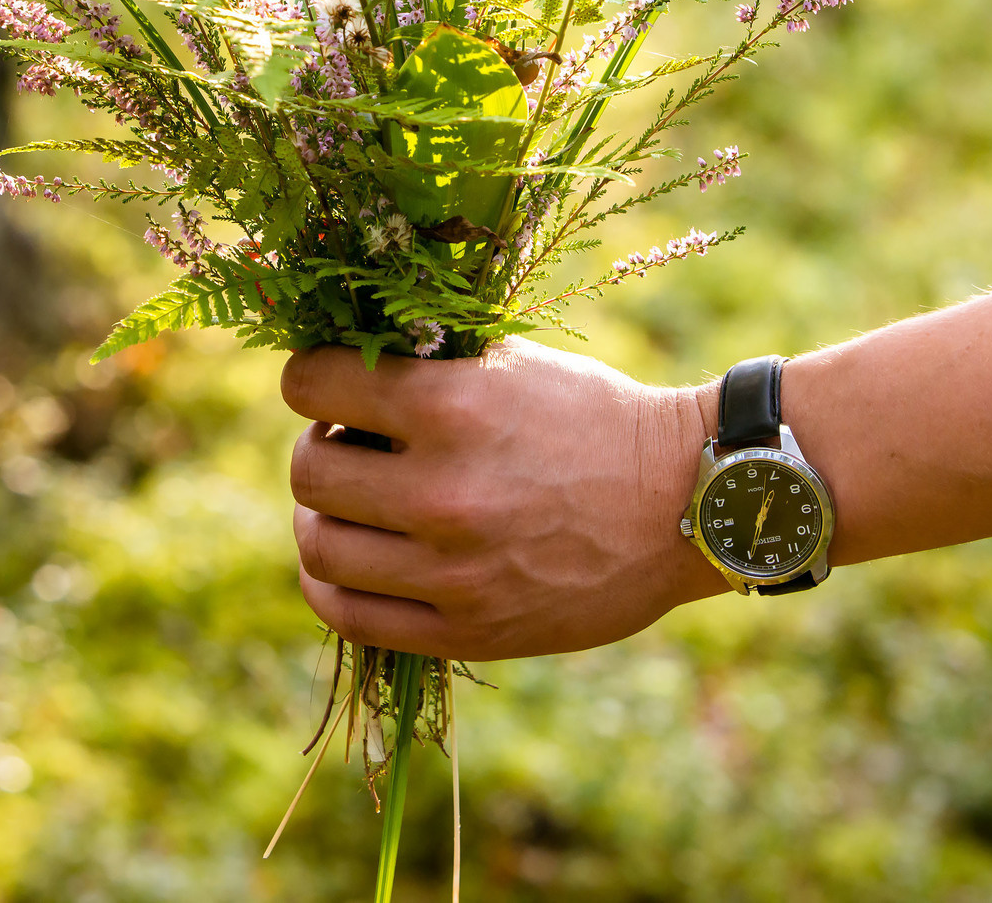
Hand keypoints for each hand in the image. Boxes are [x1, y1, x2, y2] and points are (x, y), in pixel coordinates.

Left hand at [281, 337, 727, 658]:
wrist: (684, 502)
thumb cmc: (595, 419)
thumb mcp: (513, 362)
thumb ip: (425, 365)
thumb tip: (333, 368)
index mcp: (454, 405)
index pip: (310, 385)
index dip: (310, 378)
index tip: (324, 385)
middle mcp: (444, 490)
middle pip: (307, 471)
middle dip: (318, 448)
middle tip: (350, 446)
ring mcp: (453, 569)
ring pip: (318, 545)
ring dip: (320, 516)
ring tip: (352, 504)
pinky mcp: (467, 629)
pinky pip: (348, 614)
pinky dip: (328, 583)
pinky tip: (345, 561)